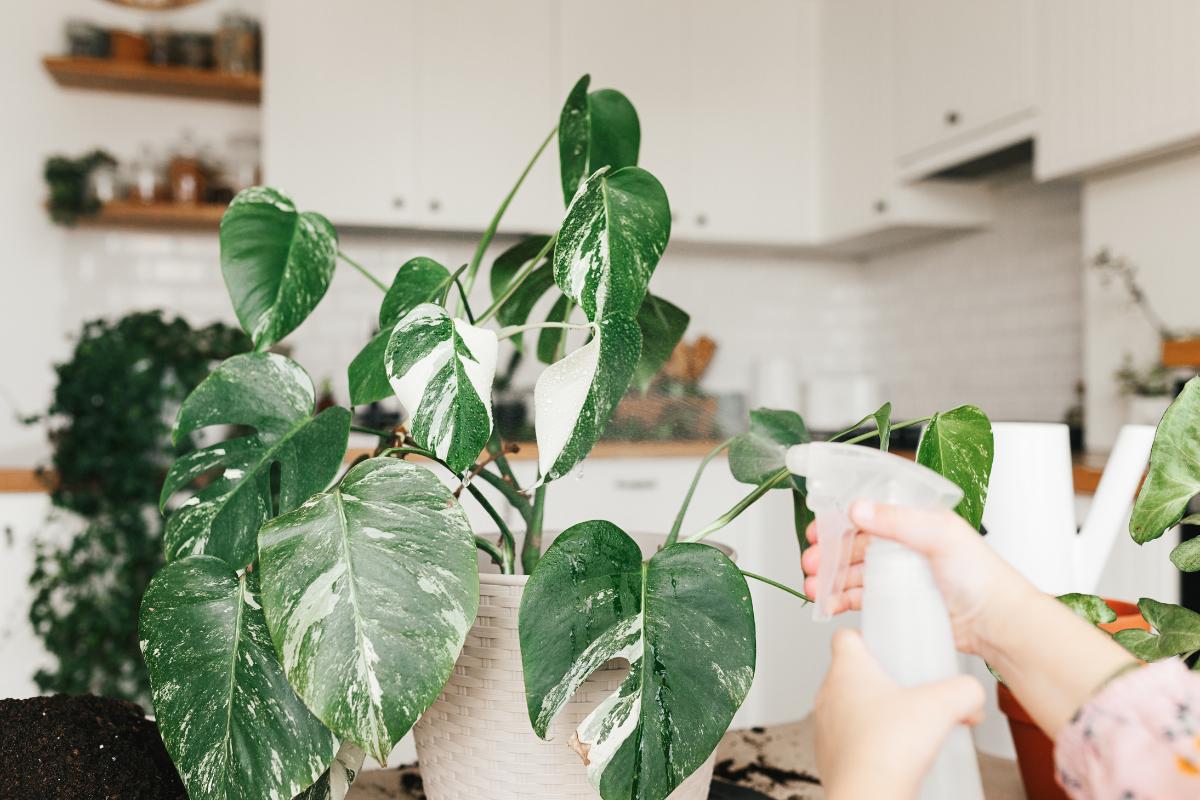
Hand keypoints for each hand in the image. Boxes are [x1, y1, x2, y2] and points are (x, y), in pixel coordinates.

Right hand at [800, 501, 1034, 655]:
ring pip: (853, 572)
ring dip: (830, 578)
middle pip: (853, 545)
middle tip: (810, 562)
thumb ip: (897, 521)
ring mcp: (899, 574)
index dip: (838, 521)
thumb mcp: (939, 535)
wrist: (996, 621)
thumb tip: (857, 509)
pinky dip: (840, 599)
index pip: (867, 514)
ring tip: (813, 587)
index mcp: (913, 520)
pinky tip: (827, 604)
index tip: (816, 530)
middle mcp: (904, 544)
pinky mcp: (897, 601)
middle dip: (827, 553)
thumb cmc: (980, 574)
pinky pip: (860, 597)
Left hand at [815, 629, 984, 799]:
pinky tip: (895, 754)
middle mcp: (828, 695)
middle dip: (879, 681)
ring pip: (847, 709)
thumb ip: (964, 691)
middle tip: (907, 691)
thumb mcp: (942, 705)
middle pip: (849, 675)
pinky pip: (849, 741)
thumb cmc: (889, 746)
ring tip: (905, 726)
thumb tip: (971, 694)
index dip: (866, 637)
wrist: (868, 795)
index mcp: (847, 670)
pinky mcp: (829, 757)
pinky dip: (869, 744)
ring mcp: (825, 727)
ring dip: (873, 714)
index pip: (844, 637)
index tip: (885, 645)